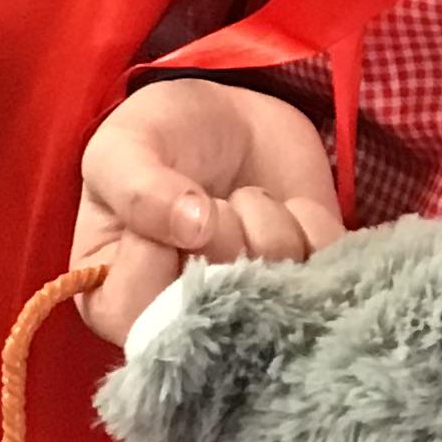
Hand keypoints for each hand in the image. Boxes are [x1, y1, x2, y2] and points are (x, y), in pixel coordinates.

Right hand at [73, 77, 344, 346]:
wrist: (234, 118)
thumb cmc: (163, 136)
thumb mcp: (125, 147)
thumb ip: (139, 187)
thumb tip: (193, 228)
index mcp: (114, 300)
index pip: (138, 307)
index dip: (162, 245)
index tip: (173, 201)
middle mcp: (180, 323)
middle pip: (214, 309)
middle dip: (225, 234)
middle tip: (215, 199)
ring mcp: (250, 314)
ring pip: (276, 290)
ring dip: (270, 222)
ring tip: (247, 198)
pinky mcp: (305, 292)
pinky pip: (327, 274)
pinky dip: (314, 226)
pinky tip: (290, 208)